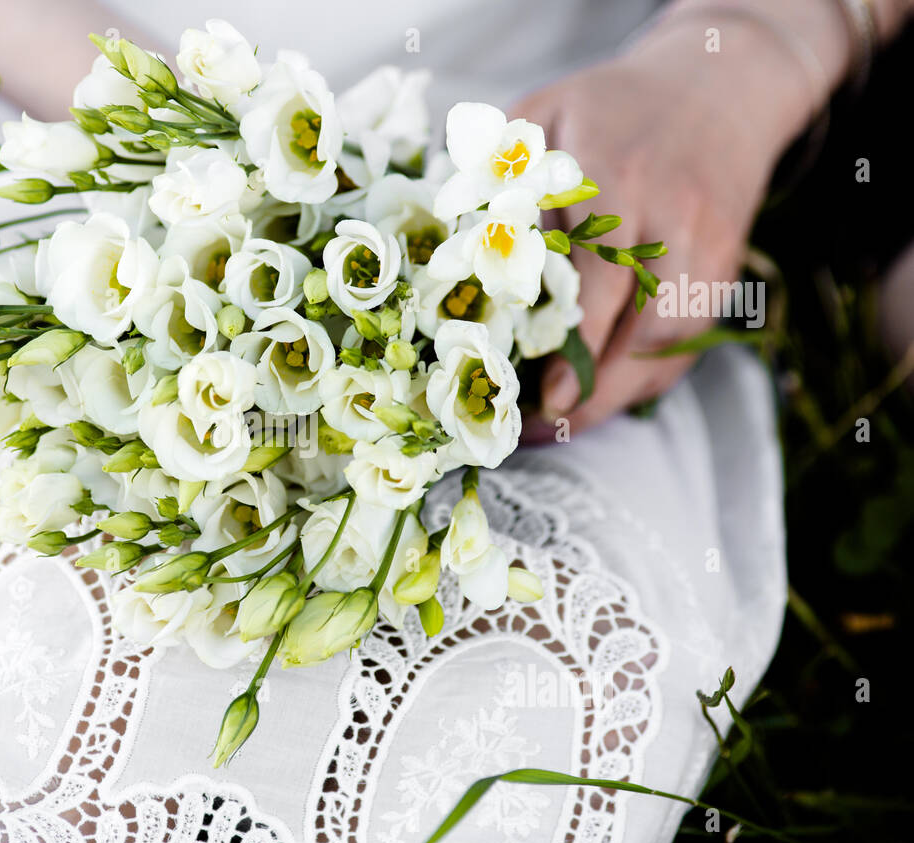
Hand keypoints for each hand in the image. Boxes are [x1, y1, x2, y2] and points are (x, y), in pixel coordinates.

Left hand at [514, 18, 819, 440]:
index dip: (572, 343)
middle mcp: (673, 221)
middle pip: (644, 328)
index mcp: (621, 179)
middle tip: (539, 424)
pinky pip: (690, 342)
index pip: (599, 278)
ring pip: (671, 346)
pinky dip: (645, 377)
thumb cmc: (611, 106)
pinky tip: (602, 394)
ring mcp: (707, 250)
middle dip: (593, 387)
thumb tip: (453, 244)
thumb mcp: (546, 114)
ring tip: (563, 419)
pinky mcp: (725, 271)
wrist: (720, 83)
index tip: (537, 393)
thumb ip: (501, 173)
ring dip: (619, 393)